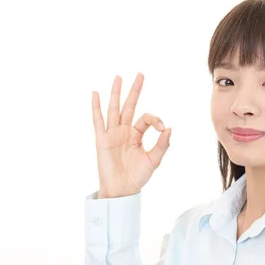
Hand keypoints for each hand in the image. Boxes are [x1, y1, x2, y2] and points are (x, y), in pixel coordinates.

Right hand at [91, 73, 171, 198]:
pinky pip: (98, 121)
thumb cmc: (138, 176)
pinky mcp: (102, 140)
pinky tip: (95, 94)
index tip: (162, 128)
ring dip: (116, 93)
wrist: (123, 190)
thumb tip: (169, 127)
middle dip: (135, 90)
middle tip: (140, 74)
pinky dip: (96, 107)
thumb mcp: (154, 159)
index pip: (146, 118)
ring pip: (114, 109)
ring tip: (119, 77)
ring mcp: (112, 134)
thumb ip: (162, 144)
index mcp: (136, 135)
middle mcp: (124, 131)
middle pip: (129, 106)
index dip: (155, 119)